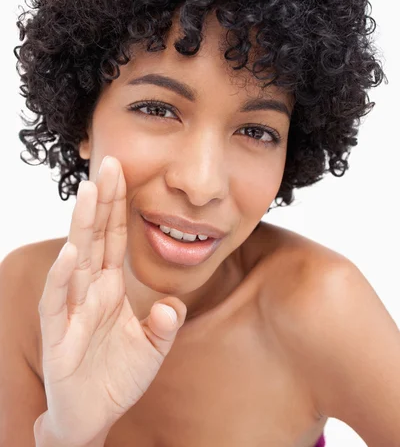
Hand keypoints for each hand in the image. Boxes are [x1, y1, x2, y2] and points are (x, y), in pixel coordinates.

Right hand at [35, 156, 186, 446]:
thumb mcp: (152, 348)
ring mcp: (72, 310)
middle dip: (102, 201)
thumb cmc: (117, 376)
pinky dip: (63, 277)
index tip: (123, 171)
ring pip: (76, 260)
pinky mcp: (58, 336)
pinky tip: (72, 252)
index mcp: (110, 287)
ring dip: (82, 226)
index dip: (118, 206)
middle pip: (95, 237)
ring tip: (89, 192)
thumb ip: (166, 324)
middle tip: (109, 164)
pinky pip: (59, 302)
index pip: (113, 237)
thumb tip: (172, 304)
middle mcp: (89, 291)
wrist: (93, 416)